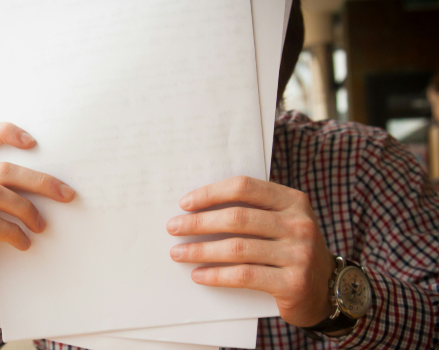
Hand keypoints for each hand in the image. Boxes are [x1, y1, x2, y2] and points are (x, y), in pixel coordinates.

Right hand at [0, 123, 74, 317]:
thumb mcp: (6, 218)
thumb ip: (17, 198)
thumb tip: (60, 187)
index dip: (5, 131)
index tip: (34, 142)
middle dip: (39, 181)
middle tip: (66, 195)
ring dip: (26, 208)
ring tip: (42, 227)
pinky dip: (12, 232)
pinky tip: (24, 244)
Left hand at [167, 176, 334, 326]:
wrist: (328, 289)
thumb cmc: (292, 250)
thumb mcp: (283, 222)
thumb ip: (253, 211)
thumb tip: (198, 208)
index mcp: (293, 201)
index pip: (245, 187)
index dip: (211, 193)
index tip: (185, 203)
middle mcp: (299, 224)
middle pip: (237, 218)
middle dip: (198, 223)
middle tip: (173, 228)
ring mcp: (299, 254)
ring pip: (237, 248)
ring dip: (201, 251)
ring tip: (178, 253)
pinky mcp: (293, 283)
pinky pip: (244, 275)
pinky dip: (216, 275)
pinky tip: (199, 274)